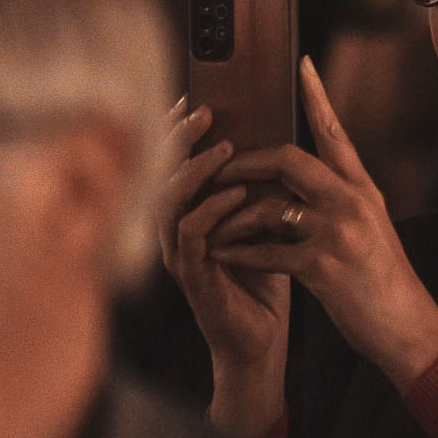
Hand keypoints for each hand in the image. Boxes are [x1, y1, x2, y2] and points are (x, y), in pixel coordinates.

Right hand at [159, 100, 289, 432]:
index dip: (177, 129)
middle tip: (201, 110)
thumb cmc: (262, 281)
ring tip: (221, 147)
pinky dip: (210, 210)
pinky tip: (233, 193)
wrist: (262, 341)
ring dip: (194, 170)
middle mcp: (176, 229)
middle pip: (159, 172)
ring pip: (169, 200)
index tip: (194, 96)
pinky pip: (191, 235)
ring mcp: (179, 254)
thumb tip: (278, 139)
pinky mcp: (192, 277)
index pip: (174, 161)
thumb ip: (260, 188)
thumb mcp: (264, 223)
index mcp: (190, 213)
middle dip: (177, 137)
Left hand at [206, 57, 437, 391]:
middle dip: (245, 163)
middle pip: (289, 158)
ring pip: (268, 207)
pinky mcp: (323, 266)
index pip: (334, 130)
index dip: (316, 95)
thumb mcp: (370, 225)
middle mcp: (351, 201)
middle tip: (217, 170)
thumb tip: (299, 178)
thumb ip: (339, 197)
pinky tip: (224, 257)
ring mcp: (337, 232)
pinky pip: (266, 251)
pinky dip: (240, 254)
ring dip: (233, 219)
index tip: (302, 63)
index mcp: (362, 188)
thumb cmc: (382, 278)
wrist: (406, 325)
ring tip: (213, 228)